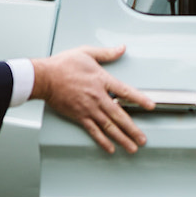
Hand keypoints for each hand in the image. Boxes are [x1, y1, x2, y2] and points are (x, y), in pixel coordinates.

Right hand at [30, 45, 154, 153]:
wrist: (44, 78)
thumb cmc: (63, 64)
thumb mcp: (87, 52)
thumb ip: (106, 53)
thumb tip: (121, 49)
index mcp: (102, 80)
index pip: (126, 92)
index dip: (140, 99)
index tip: (150, 106)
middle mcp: (98, 97)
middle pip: (120, 115)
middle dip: (133, 129)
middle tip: (143, 139)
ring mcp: (88, 109)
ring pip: (109, 127)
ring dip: (122, 138)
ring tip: (132, 147)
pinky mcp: (79, 116)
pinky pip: (93, 131)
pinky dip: (103, 141)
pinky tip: (110, 148)